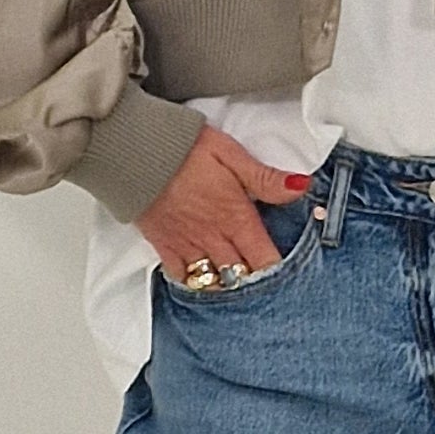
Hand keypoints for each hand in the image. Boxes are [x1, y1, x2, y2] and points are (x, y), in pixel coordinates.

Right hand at [137, 127, 312, 281]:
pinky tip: (201, 278)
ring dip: (226, 285)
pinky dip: (192, 281)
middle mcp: (213, 238)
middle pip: (241, 277)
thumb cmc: (183, 148)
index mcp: (235, 218)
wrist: (134, 151)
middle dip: (253, 283)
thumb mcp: (231, 154)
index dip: (277, 271)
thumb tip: (300, 188)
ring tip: (235, 284)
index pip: (264, 259)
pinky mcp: (163, 244)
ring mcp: (187, 245)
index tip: (286, 274)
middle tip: (262, 283)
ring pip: (212, 282)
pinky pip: (180, 276)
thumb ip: (265, 178)